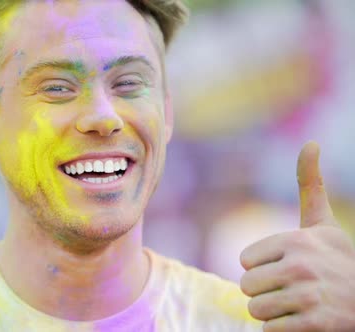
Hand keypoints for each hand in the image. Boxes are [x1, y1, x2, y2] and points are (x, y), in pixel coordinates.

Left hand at [240, 141, 354, 331]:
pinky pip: (271, 331)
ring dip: (273, 313)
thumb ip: (310, 185)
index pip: (244, 262)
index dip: (262, 268)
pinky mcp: (316, 323)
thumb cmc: (340, 260)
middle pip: (246, 287)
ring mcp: (309, 296)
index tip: (287, 267)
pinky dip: (282, 330)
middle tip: (291, 290)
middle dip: (264, 292)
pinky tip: (303, 322)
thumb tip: (310, 142)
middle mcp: (301, 265)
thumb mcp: (324, 224)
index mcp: (295, 239)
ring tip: (297, 305)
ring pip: (256, 311)